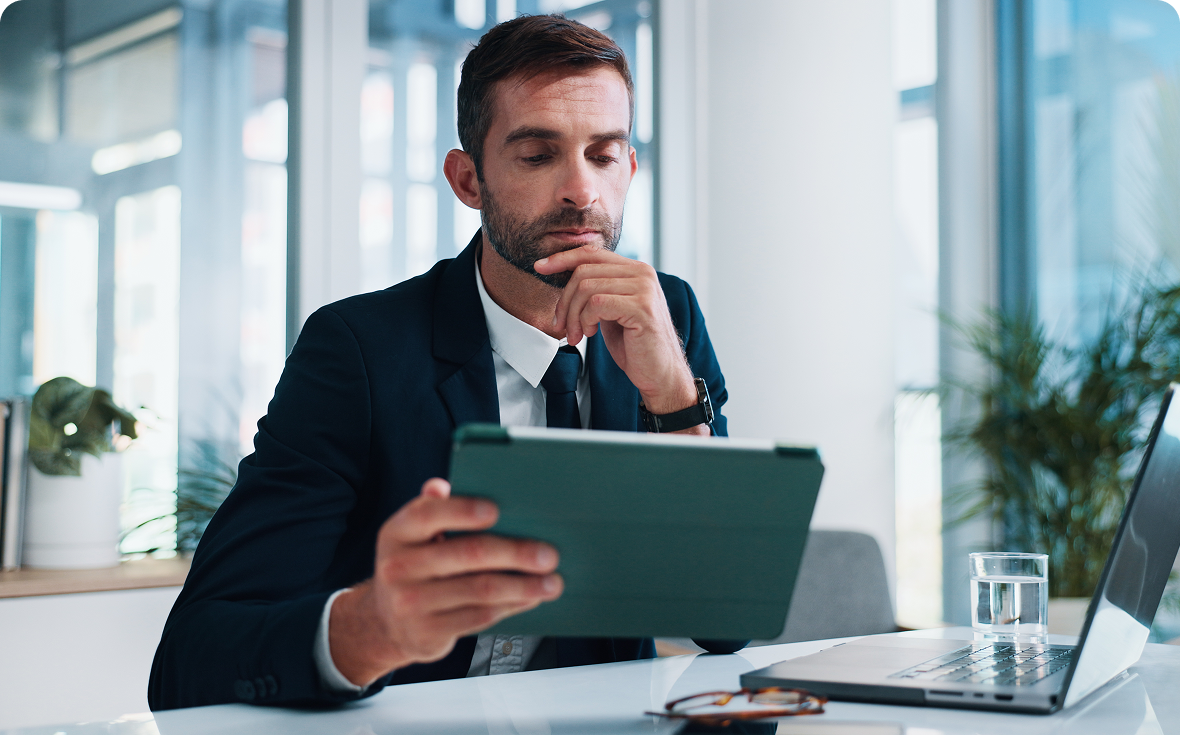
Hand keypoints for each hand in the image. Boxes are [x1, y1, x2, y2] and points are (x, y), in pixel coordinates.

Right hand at [328, 478, 562, 686]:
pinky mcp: (427, 633)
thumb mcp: (413, 535)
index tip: (497, 510)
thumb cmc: (415, 566)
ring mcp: (410, 603)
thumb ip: (433, 509)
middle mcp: (398, 567)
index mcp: (397, 532)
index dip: (463, 510)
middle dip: (516, 553)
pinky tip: (531, 598)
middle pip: (468, 554)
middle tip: (549, 555)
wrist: (387, 622)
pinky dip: (512, 606)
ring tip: (552, 582)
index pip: (429, 514)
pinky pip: (479, 617)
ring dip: (523, 585)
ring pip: (480, 590)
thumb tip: (441, 485)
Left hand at [534, 245, 702, 422]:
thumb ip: (597, 290)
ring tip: (577, 335)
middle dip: (565, 301)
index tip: (539, 267)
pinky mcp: (641, 307)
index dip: (562, 258)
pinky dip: (585, 320)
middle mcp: (642, 273)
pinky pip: (597, 303)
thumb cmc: (634, 346)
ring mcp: (644, 288)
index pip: (592, 253)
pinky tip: (590, 335)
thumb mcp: (611, 311)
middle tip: (562, 327)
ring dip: (573, 315)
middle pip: (584, 271)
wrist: (659, 374)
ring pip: (586, 287)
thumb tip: (563, 276)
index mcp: (635, 270)